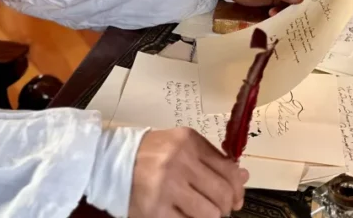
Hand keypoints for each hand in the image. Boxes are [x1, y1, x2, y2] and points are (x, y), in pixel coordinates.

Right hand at [128, 128, 247, 217]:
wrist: (109, 162)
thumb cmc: (149, 154)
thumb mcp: (181, 145)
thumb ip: (212, 158)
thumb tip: (242, 177)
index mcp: (187, 142)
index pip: (229, 170)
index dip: (237, 189)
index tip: (235, 198)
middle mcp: (178, 162)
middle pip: (222, 195)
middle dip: (225, 206)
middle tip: (217, 209)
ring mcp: (166, 187)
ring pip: (210, 214)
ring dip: (209, 217)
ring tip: (198, 212)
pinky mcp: (155, 210)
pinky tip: (183, 215)